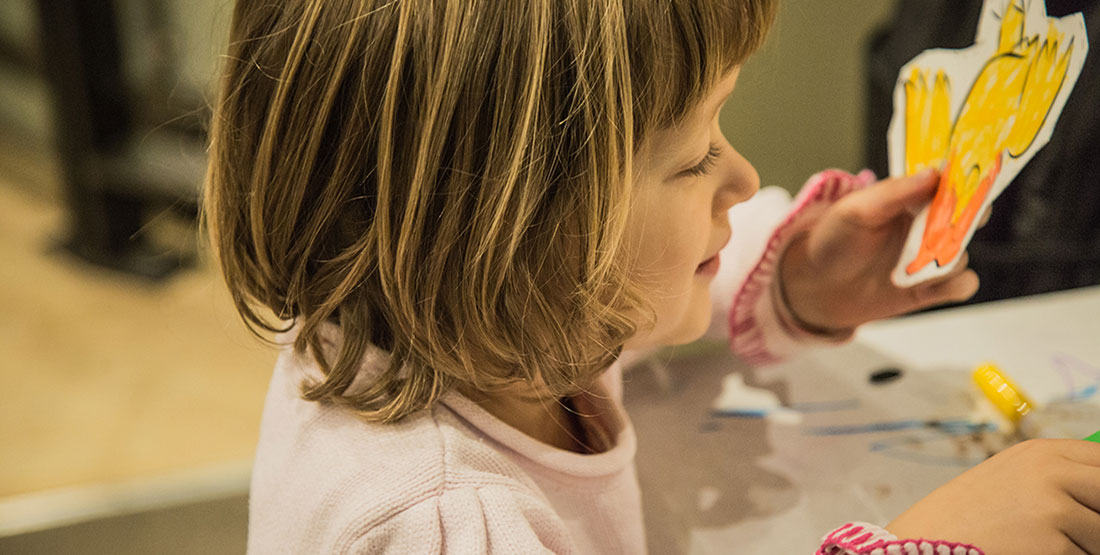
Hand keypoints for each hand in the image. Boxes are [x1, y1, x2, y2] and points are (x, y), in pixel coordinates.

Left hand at [779, 168, 980, 330]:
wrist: (816, 287)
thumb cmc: (833, 241)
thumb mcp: (855, 210)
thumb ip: (893, 193)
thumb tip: (934, 174)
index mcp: (911, 199)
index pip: (949, 184)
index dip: (965, 181)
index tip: (971, 181)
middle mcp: (927, 227)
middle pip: (967, 217)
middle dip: (971, 218)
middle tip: (956, 222)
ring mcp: (930, 258)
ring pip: (962, 254)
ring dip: (949, 258)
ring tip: (917, 264)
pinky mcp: (930, 288)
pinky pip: (961, 285)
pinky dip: (956, 284)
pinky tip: (933, 283)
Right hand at [887, 438, 1099, 553]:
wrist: (929, 539)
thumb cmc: (972, 514)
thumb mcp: (1015, 479)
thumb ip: (1062, 478)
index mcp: (1044, 452)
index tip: (1093, 505)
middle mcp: (1052, 472)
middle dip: (1099, 519)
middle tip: (1081, 530)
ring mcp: (1054, 507)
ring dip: (1086, 545)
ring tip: (1047, 542)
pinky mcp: (1053, 542)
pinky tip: (1033, 551)